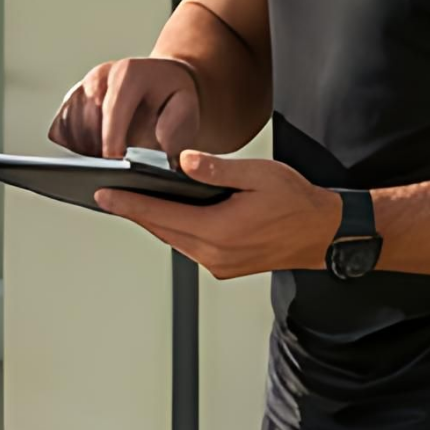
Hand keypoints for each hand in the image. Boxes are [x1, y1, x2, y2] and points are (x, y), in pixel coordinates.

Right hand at [52, 53, 204, 159]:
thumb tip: (153, 152)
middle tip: (113, 172)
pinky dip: (74, 145)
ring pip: (70, 127)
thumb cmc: (174, 96)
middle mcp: (100, 75)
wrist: (162, 78)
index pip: (113, 110)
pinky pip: (62, 129)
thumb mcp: (186, 108)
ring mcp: (82, 87)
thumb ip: (172, 128)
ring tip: (105, 165)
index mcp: (128, 73)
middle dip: (97, 149)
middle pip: (87, 121)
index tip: (114, 164)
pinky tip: (93, 153)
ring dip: (84, 149)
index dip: (112, 140)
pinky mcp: (71, 99)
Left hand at [96, 147, 342, 278]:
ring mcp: (220, 265)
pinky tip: (167, 215)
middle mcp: (215, 255)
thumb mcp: (259, 175)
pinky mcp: (226, 268)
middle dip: (134, 211)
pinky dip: (175, 230)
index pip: (161, 215)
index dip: (129, 203)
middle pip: (162, 230)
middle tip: (107, 195)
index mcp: (220, 231)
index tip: (103, 194)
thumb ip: (217, 169)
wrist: (325, 233)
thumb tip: (183, 161)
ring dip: (154, 222)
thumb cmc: (298, 203)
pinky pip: (189, 247)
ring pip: (174, 240)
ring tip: (130, 201)